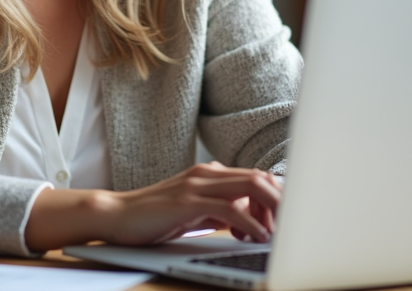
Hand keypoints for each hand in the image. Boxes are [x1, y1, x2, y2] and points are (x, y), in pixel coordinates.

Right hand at [99, 162, 280, 244]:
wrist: (117, 216)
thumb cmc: (155, 217)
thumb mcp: (195, 211)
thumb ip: (221, 210)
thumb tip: (250, 222)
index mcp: (210, 173)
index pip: (257, 177)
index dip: (278, 198)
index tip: (286, 223)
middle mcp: (207, 173)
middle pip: (260, 177)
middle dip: (284, 202)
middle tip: (295, 227)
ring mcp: (197, 184)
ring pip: (250, 186)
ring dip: (273, 210)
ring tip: (282, 234)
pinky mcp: (187, 201)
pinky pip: (228, 208)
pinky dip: (249, 223)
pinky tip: (257, 238)